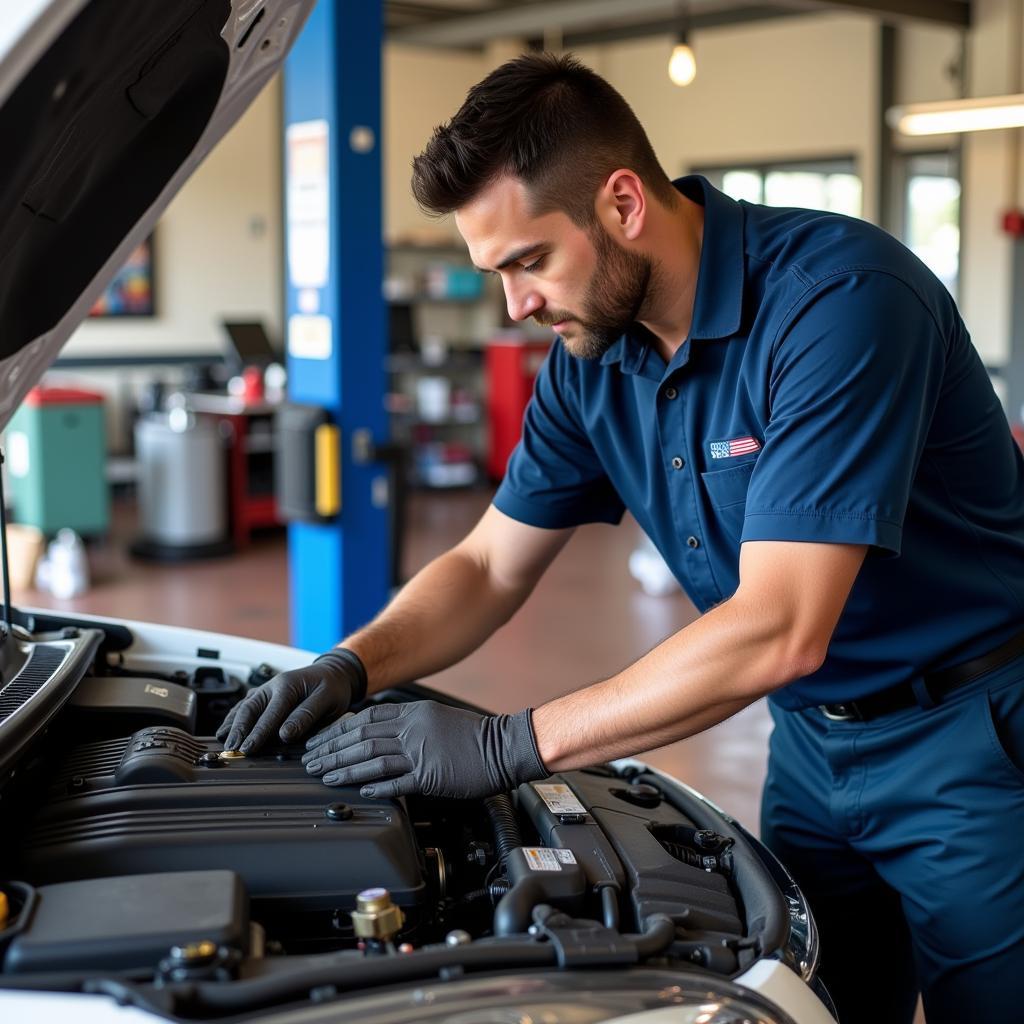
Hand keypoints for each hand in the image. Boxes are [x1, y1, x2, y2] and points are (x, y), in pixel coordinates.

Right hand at [216, 649, 366, 753]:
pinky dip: (234, 717)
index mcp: (288, 685)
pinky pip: (246, 705)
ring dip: (233, 724)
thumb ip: (306, 715)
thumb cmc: (332, 687)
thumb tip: (285, 734)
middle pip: (250, 708)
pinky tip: (227, 728)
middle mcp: (273, 685)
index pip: (270, 713)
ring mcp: (267, 689)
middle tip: (231, 749)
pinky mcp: (265, 695)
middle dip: (239, 729)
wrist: (334, 673)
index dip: (258, 732)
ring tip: (223, 741)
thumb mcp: (327, 700)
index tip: (248, 748)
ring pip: (244, 706)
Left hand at [300, 700, 547, 798]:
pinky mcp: (431, 775)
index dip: (337, 731)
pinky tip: (359, 790)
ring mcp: (421, 752)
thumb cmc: (474, 735)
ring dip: (344, 768)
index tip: (319, 741)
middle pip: (361, 738)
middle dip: (331, 750)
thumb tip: (380, 733)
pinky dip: (375, 785)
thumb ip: (408, 723)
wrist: (506, 745)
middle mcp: (413, 729)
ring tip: (324, 776)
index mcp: (413, 713)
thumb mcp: (436, 717)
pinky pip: (396, 781)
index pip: (364, 719)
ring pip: (372, 758)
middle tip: (310, 761)